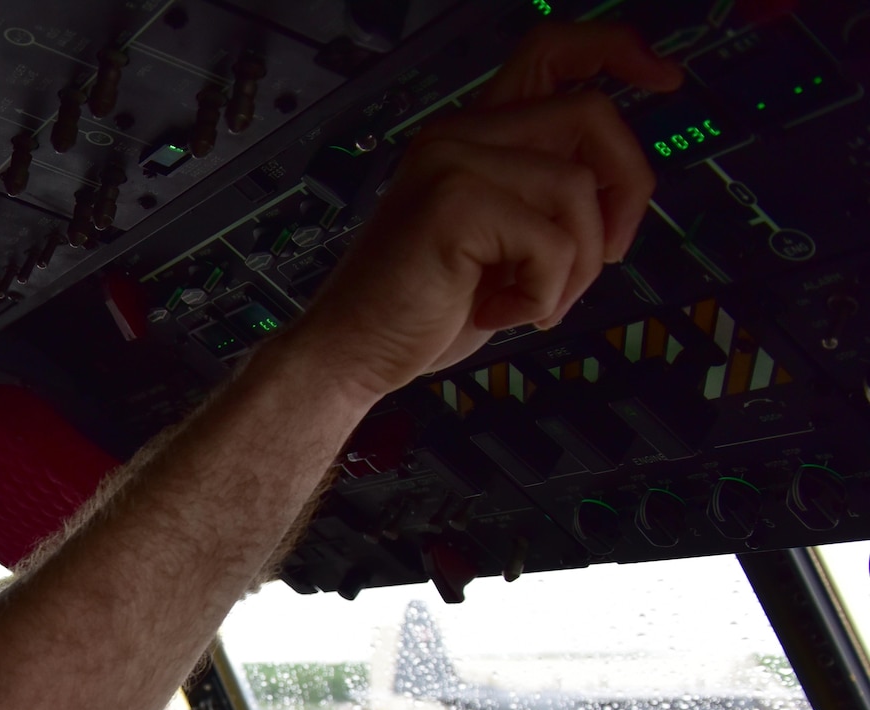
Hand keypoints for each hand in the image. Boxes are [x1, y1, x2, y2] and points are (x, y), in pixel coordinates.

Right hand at [290, 22, 682, 405]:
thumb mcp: (499, 244)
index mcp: (469, 135)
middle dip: (626, 187)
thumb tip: (624, 187)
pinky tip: (499, 312)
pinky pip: (555, 241)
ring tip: (532, 302)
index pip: (550, 50)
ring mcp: (453, 162)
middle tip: (613, 252)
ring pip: (579, 187)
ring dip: (578, 266)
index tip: (663, 80)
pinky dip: (545, 295)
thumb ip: (544, 199)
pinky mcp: (455, 203)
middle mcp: (458, 134)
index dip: (616, 51)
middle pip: (590, 113)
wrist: (351, 353)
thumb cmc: (417, 309)